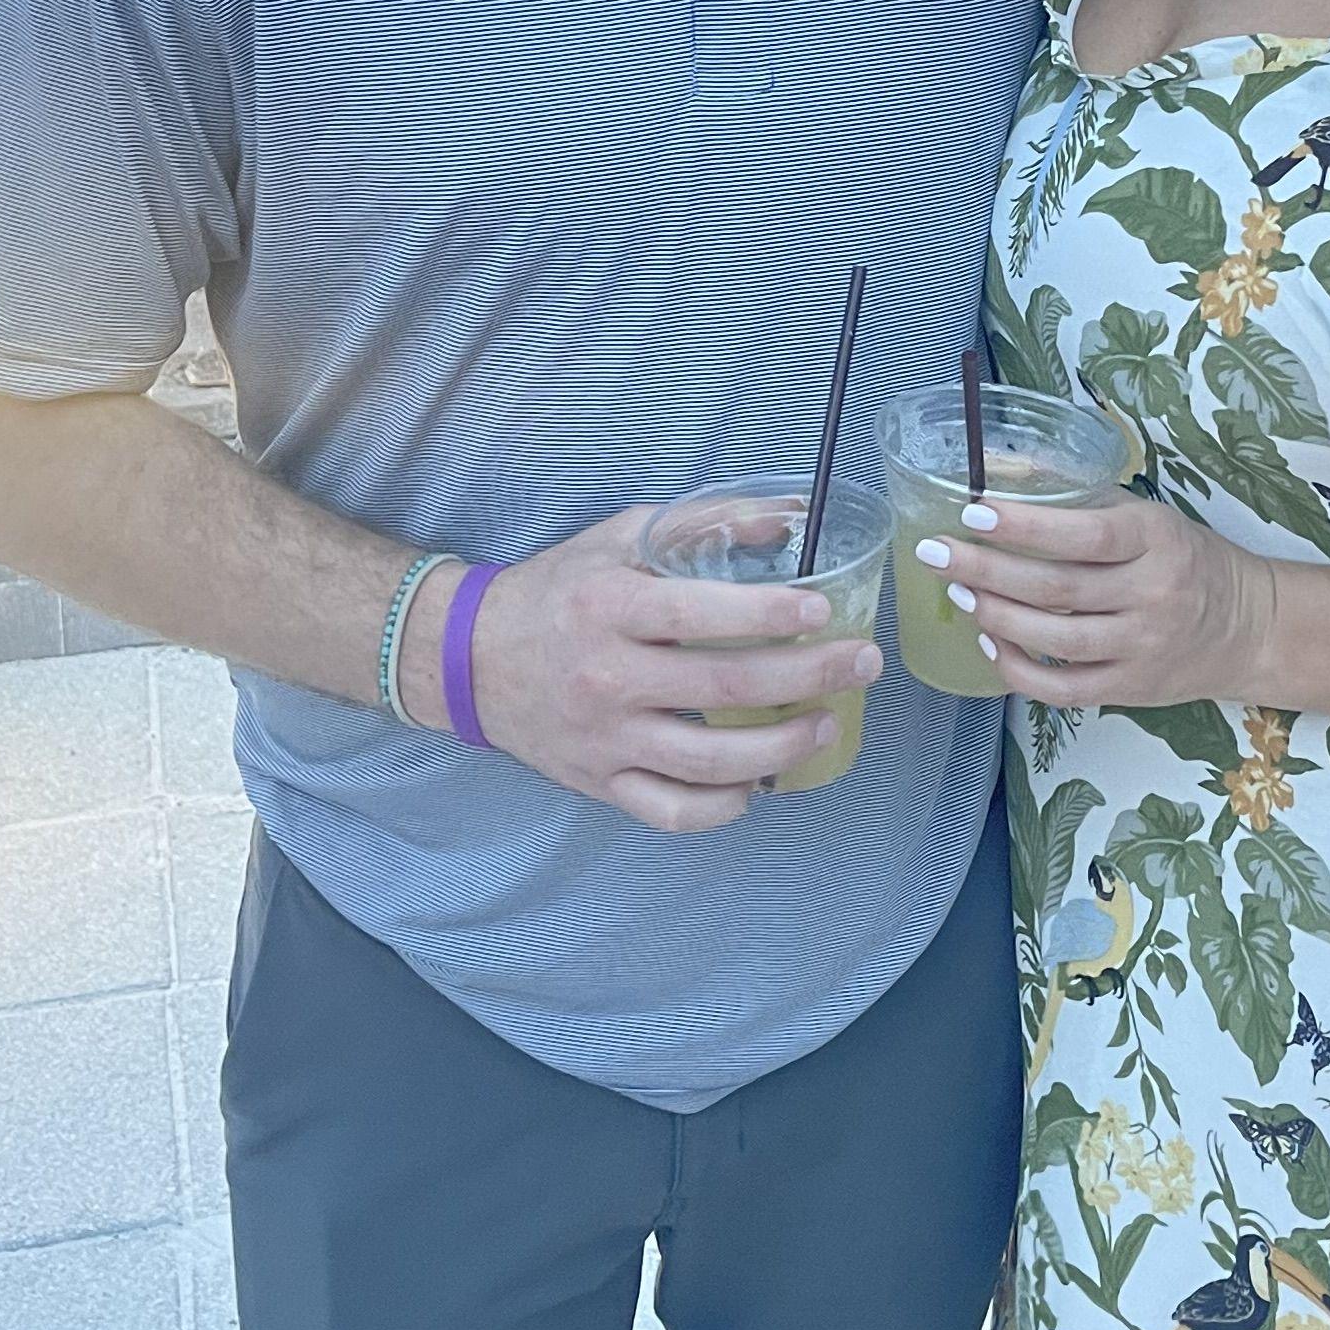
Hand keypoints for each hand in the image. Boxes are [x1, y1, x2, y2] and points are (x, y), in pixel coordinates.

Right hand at [420, 505, 876, 831]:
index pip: (701, 614)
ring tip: (826, 724)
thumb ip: (703, 523)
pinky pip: (673, 811)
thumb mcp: (620, 538)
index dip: (771, 614)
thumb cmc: (558, 589)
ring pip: (708, 761)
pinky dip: (724, 806)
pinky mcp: (599, 783)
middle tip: (860, 664)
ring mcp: (603, 740)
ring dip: (783, 747)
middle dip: (809, 677)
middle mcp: (606, 678)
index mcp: (609, 608)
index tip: (823, 610)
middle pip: (724, 688)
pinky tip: (758, 783)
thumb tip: (789, 518)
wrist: (469, 658)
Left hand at [913, 489, 1274, 713]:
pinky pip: (1064, 689)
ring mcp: (1143, 647)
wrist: (1249, 627)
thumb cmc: (1186, 560)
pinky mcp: (1132, 689)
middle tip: (936, 553)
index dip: (1025, 527)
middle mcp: (1153, 594)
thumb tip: (1003, 475)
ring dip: (996, 617)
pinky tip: (990, 644)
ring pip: (1056, 640)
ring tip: (959, 592)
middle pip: (1058, 588)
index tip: (973, 513)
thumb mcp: (1149, 518)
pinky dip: (1019, 670)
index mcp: (1157, 540)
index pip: (1085, 534)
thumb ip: (1085, 504)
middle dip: (987, 569)